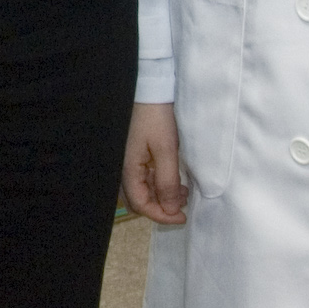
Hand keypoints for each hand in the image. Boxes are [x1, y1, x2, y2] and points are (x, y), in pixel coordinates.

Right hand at [122, 103, 189, 225]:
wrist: (148, 90)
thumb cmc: (156, 118)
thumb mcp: (166, 150)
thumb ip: (168, 182)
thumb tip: (171, 210)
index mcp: (128, 170)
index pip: (141, 205)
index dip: (162, 215)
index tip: (183, 217)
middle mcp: (124, 168)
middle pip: (139, 199)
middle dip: (162, 207)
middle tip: (184, 204)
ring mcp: (129, 160)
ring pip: (143, 189)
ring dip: (162, 195)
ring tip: (184, 190)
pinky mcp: (135, 153)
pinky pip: (145, 177)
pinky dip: (160, 183)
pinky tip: (174, 178)